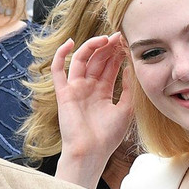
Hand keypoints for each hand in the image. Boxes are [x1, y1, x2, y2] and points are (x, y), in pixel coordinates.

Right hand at [52, 33, 135, 185]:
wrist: (91, 152)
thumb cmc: (107, 137)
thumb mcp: (126, 109)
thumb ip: (128, 89)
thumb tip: (130, 68)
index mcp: (101, 92)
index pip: (109, 66)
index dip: (117, 53)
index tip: (127, 42)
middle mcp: (88, 88)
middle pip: (97, 60)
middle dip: (108, 47)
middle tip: (119, 35)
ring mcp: (75, 89)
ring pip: (81, 60)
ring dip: (91, 47)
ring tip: (104, 39)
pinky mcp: (64, 93)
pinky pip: (58, 71)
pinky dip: (60, 56)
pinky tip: (69, 43)